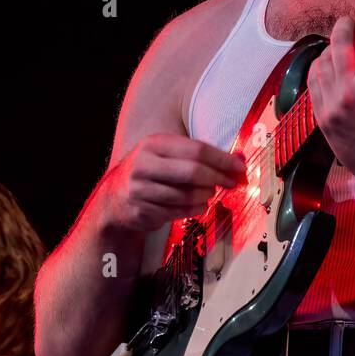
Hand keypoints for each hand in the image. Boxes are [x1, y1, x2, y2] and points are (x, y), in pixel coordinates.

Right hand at [101, 133, 245, 232]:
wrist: (114, 197)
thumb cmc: (152, 171)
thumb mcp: (168, 154)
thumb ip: (200, 155)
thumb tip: (238, 159)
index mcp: (153, 144)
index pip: (196, 149)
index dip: (222, 159)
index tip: (240, 167)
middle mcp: (144, 164)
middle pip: (193, 171)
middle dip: (218, 178)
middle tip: (232, 183)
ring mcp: (140, 189)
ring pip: (187, 195)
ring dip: (207, 195)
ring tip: (211, 193)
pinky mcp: (142, 210)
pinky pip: (179, 211)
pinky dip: (196, 209)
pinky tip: (200, 205)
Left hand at [306, 15, 354, 202]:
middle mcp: (347, 92)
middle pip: (338, 43)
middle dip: (344, 26)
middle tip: (351, 21)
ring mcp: (331, 107)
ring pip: (321, 62)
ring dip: (331, 48)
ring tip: (341, 44)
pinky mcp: (322, 120)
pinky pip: (313, 85)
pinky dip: (319, 69)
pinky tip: (329, 65)